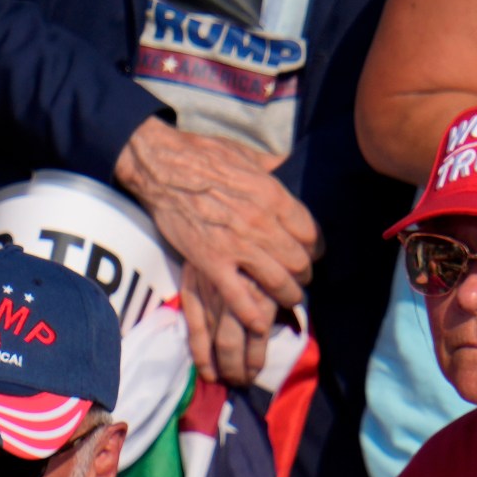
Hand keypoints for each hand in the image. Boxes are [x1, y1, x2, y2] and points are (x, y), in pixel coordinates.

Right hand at [114, 119, 316, 383]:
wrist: (161, 166)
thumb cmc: (202, 155)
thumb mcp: (247, 154)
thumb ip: (271, 167)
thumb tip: (285, 164)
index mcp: (274, 196)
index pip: (310, 232)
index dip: (314, 247)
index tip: (310, 253)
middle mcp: (262, 222)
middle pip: (299, 259)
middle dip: (303, 273)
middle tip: (300, 278)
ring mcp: (236, 244)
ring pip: (278, 280)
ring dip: (287, 294)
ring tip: (288, 298)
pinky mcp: (210, 261)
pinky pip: (237, 295)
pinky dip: (251, 313)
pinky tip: (260, 322)